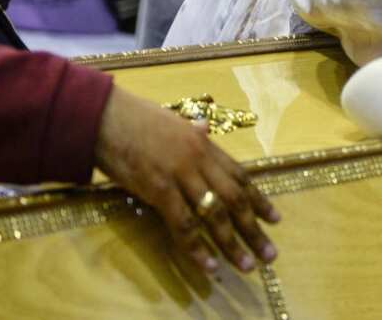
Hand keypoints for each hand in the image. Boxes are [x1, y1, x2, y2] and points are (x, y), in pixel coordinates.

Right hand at [93, 86, 279, 274]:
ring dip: (232, 243)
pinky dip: (197, 247)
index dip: (259, 199)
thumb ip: (193, 131)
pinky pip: (183, 223)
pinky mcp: (159, 189)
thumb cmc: (137, 118)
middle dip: (254, 228)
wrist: (107, 116)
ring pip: (215, 214)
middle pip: (235, 199)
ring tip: (247, 265)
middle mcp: (200, 160)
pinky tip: (209, 265)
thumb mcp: (174, 121)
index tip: (275, 219)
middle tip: (270, 254)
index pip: (241, 176)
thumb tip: (205, 126)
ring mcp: (182, 175)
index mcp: (205, 145)